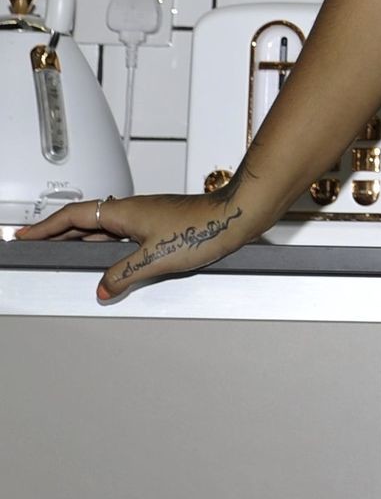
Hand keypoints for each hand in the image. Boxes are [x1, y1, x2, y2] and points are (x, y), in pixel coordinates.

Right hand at [13, 183, 264, 301]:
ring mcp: (147, 216)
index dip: (46, 227)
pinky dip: (105, 245)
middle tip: (35, 243)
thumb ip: (123, 275)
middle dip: (57, 232)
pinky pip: (122, 233)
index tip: (25, 235)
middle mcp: (133, 210)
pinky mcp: (161, 224)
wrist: (237, 216)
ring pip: (104, 227)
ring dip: (81, 239)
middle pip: (85, 221)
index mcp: (123, 212)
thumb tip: (103, 288)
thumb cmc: (203, 228)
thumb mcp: (155, 258)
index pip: (73, 217)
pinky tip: (109, 258)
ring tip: (62, 251)